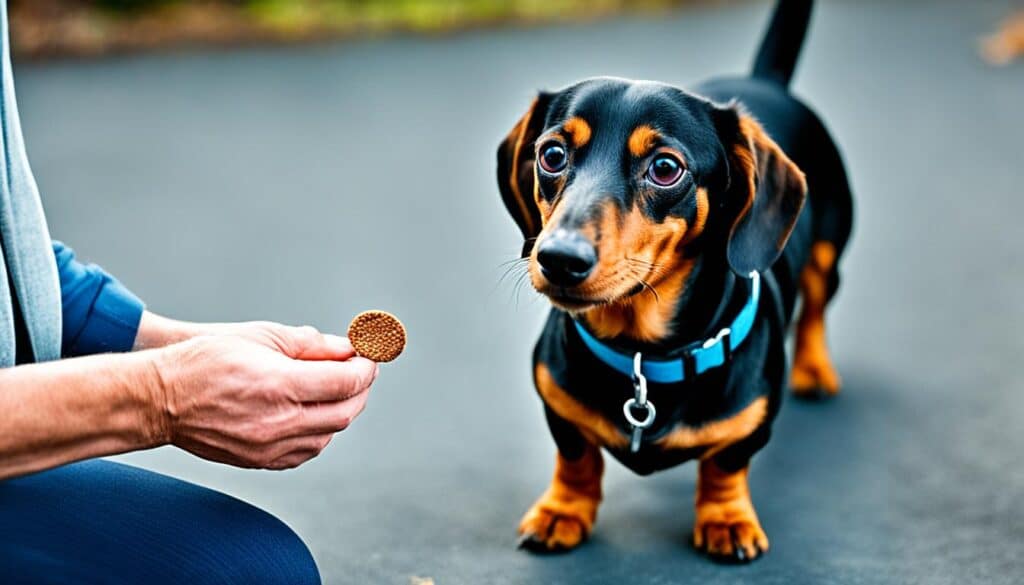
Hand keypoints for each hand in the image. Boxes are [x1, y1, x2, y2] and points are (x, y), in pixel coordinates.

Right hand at [151, 324, 377, 469]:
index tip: (368, 357)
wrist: (160, 400)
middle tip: (360, 372)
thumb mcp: (260, 336)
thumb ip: (310, 344)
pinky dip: (319, 433)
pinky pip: (306, 452)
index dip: (364, 369)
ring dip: (341, 412)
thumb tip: (346, 348)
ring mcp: (269, 447)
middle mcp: (278, 421)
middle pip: (344, 412)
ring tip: (336, 390)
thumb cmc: (204, 361)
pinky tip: (313, 414)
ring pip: (329, 435)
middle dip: (360, 390)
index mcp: (279, 385)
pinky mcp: (260, 461)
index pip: (344, 383)